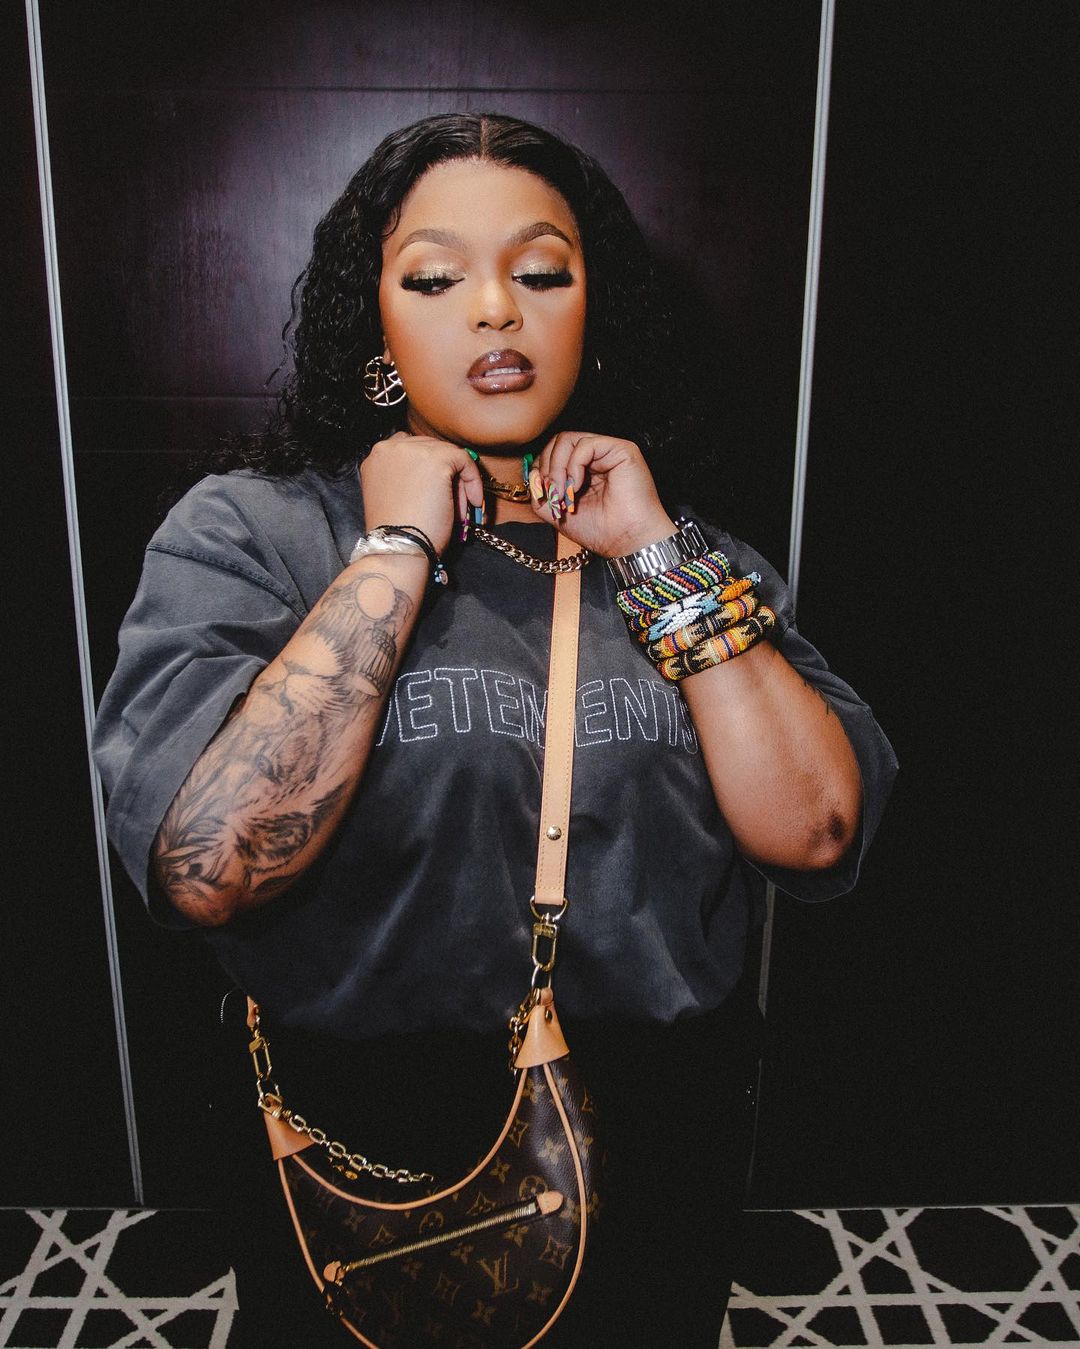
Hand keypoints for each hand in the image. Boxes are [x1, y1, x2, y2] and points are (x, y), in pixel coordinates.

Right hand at [360, 432, 484, 554]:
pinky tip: (473, 502)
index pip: (411, 451)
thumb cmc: (398, 533)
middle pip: (430, 449)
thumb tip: (441, 476)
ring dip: (458, 482)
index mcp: (376, 458)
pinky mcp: (436, 459)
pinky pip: (464, 461)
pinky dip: (473, 480)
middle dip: (446, 475)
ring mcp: (412, 450)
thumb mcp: (396, 496)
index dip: (429, 470)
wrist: (399, 548)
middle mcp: (390, 448)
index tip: (441, 489)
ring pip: (448, 455)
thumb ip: (409, 479)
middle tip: (456, 503)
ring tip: (461, 509)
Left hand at [530, 432, 675, 557]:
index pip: (553, 453)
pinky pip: (585, 444)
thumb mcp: (556, 512)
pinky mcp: (621, 449)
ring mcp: (608, 451)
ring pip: (567, 439)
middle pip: (557, 442)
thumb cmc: (600, 530)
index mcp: (584, 469)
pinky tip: (577, 486)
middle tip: (552, 494)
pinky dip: (574, 465)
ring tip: (563, 493)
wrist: (627, 541)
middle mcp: (597, 457)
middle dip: (547, 468)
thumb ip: (540, 492)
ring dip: (557, 468)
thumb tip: (532, 473)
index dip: (541, 469)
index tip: (543, 495)